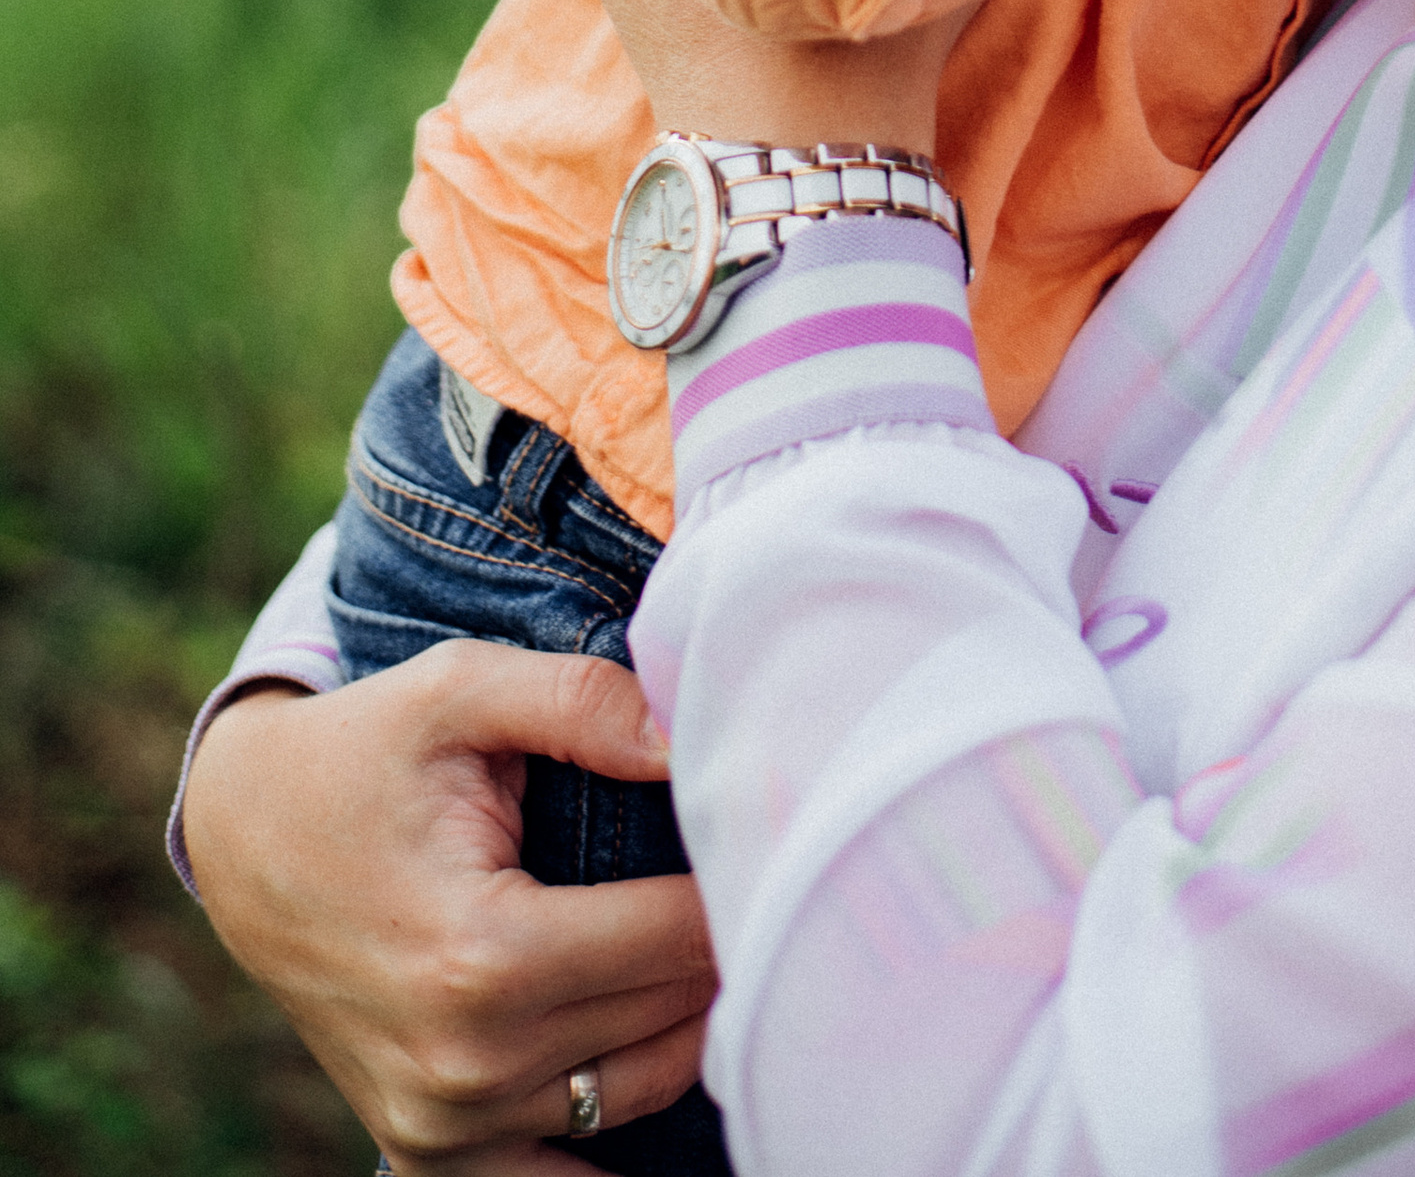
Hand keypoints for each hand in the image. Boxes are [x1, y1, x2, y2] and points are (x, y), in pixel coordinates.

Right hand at [182, 648, 714, 1171]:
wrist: (244, 839)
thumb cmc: (363, 751)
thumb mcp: (460, 689)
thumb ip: (583, 702)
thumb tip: (689, 738)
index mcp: (483, 957)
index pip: (679, 941)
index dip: (741, 877)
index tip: (767, 825)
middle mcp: (468, 1065)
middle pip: (674, 1016)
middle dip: (725, 938)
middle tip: (753, 865)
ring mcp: (447, 1125)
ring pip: (644, 1086)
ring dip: (687, 1013)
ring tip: (704, 927)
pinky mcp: (432, 1151)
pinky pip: (566, 1168)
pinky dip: (618, 1104)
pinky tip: (651, 1036)